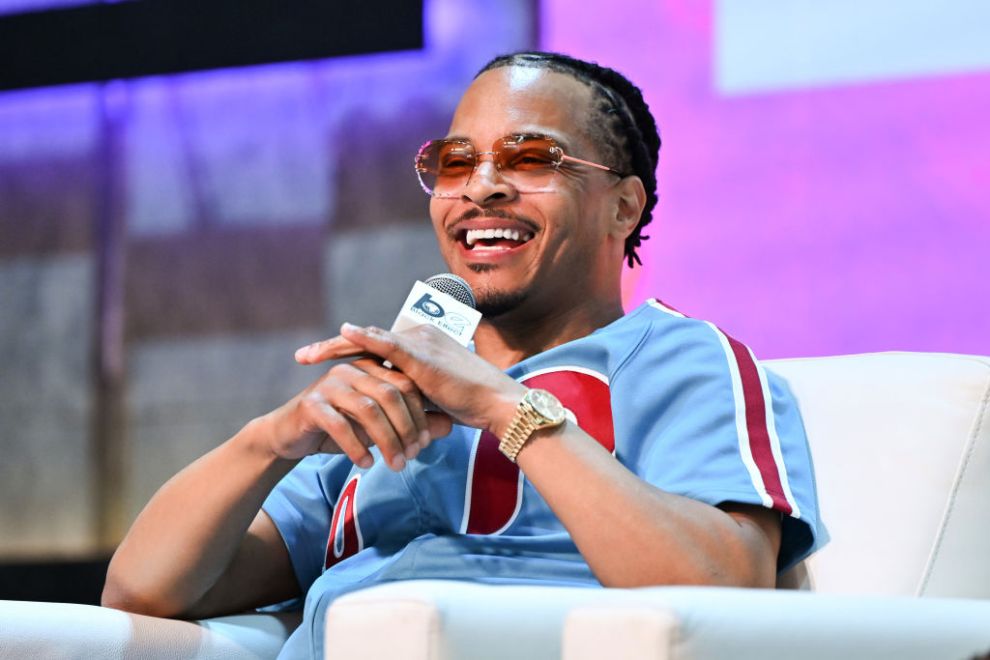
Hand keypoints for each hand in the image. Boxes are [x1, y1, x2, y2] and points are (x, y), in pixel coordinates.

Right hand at [266, 356, 451, 469]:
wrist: (291, 435)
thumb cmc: (341, 427)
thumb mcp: (380, 427)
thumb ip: (413, 423)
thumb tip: (449, 426)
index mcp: (371, 368)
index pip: (406, 385)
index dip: (419, 414)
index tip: (426, 444)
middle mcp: (352, 369)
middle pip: (390, 395)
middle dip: (406, 429)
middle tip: (412, 457)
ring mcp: (330, 384)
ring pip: (368, 409)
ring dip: (386, 441)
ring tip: (394, 465)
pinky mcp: (312, 404)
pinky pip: (340, 424)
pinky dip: (356, 446)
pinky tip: (365, 464)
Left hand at [296, 323, 525, 437]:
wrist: (497, 403)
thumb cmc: (473, 404)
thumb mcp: (437, 400)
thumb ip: (416, 399)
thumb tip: (401, 415)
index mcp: (421, 346)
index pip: (376, 347)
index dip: (348, 351)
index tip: (322, 360)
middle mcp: (418, 337)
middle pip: (366, 341)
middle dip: (332, 348)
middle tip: (302, 356)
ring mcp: (419, 343)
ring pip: (369, 340)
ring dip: (335, 346)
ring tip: (307, 355)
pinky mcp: (421, 354)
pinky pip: (386, 343)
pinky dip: (363, 337)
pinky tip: (342, 333)